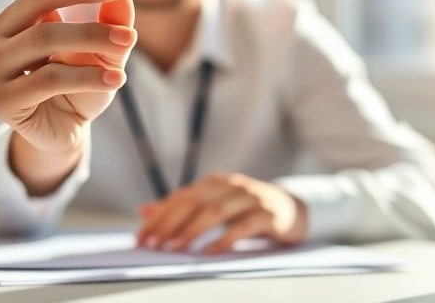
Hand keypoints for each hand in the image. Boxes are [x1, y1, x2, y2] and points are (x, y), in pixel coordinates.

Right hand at [0, 0, 135, 153]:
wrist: (65, 130)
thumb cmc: (78, 85)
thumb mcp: (102, 51)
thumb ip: (111, 23)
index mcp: (12, 20)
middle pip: (40, 8)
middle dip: (89, 16)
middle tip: (128, 31)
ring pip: (43, 39)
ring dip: (92, 42)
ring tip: (125, 49)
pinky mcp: (3, 102)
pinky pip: (47, 80)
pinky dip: (87, 77)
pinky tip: (115, 79)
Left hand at [136, 172, 307, 254]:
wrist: (292, 209)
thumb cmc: (247, 209)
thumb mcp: (214, 205)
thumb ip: (182, 207)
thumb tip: (145, 210)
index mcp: (215, 182)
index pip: (181, 197)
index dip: (159, 216)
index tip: (142, 237)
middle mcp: (232, 186)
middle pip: (195, 201)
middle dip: (171, 223)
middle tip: (153, 244)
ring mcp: (251, 198)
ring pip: (217, 211)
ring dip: (194, 230)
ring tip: (177, 247)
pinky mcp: (268, 215)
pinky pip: (244, 226)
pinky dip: (226, 238)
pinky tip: (211, 251)